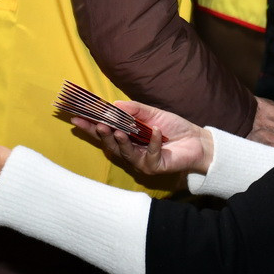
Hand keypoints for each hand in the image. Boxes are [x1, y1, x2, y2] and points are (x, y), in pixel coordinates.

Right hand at [70, 100, 212, 175]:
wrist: (197, 140)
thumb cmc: (172, 127)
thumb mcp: (151, 113)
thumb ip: (133, 110)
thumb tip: (113, 105)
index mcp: (126, 137)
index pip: (105, 132)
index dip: (90, 126)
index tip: (76, 118)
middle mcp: (130, 151)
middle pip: (110, 145)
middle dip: (102, 135)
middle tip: (97, 125)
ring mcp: (141, 161)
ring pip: (125, 153)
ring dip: (120, 141)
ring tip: (116, 130)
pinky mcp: (154, 167)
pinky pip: (149, 156)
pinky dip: (153, 143)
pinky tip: (156, 132)